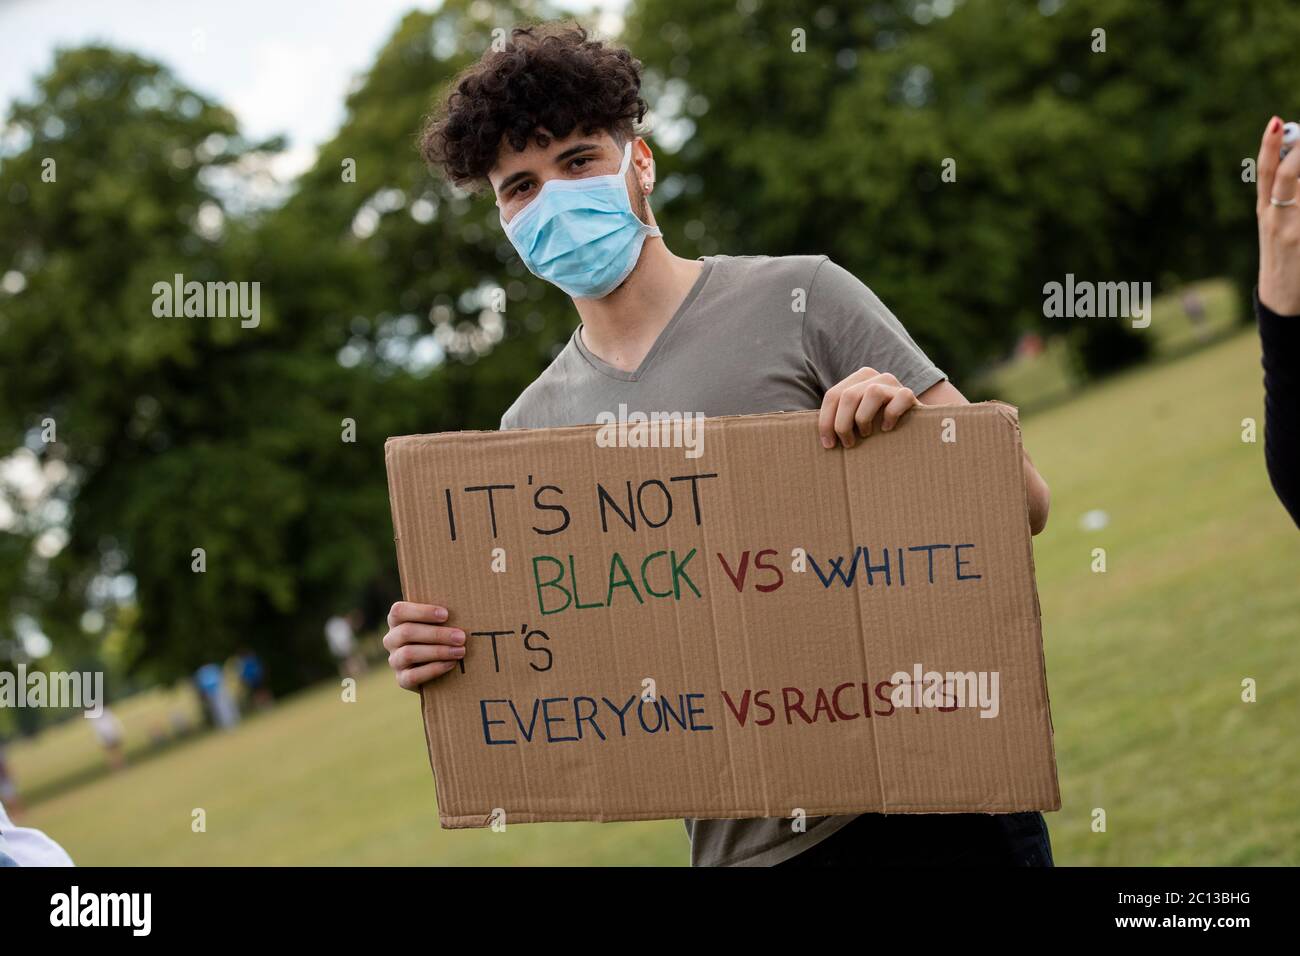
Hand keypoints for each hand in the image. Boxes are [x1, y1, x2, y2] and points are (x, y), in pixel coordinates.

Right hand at [383, 602, 465, 691]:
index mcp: (396, 620)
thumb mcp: (440, 623)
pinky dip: (434, 669)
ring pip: (409, 653)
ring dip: (438, 651)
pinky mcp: (402, 679)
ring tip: (460, 651)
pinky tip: (451, 664)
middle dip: (437, 634)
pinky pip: (413, 676)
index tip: (446, 615)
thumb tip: (462, 607)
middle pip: (407, 632)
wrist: (443, 671)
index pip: (399, 611)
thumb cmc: (443, 637)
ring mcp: (395, 660)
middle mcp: (391, 639)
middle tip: (461, 637)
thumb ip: (443, 616)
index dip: (422, 612)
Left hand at [817, 366, 919, 448]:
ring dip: (864, 419)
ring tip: (866, 435)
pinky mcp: (910, 394)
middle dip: (842, 424)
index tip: (828, 444)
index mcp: (857, 379)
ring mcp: (893, 383)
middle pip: (848, 396)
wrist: (912, 428)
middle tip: (847, 444)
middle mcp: (875, 376)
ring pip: (871, 393)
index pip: (833, 395)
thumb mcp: (855, 418)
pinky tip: (887, 429)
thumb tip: (814, 437)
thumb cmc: (877, 426)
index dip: (826, 421)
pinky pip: (898, 400)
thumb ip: (840, 418)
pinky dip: (890, 416)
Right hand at [1256, 116, 1299, 314]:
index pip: (1264, 170)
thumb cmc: (1287, 257)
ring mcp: (1290, 228)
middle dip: (1298, 150)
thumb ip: (1286, 197)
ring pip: (1299, 186)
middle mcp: (1274, 216)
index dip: (1268, 144)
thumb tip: (1296, 160)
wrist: (1283, 298)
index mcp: (1265, 209)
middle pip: (1284, 174)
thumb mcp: (1278, 226)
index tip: (1276, 121)